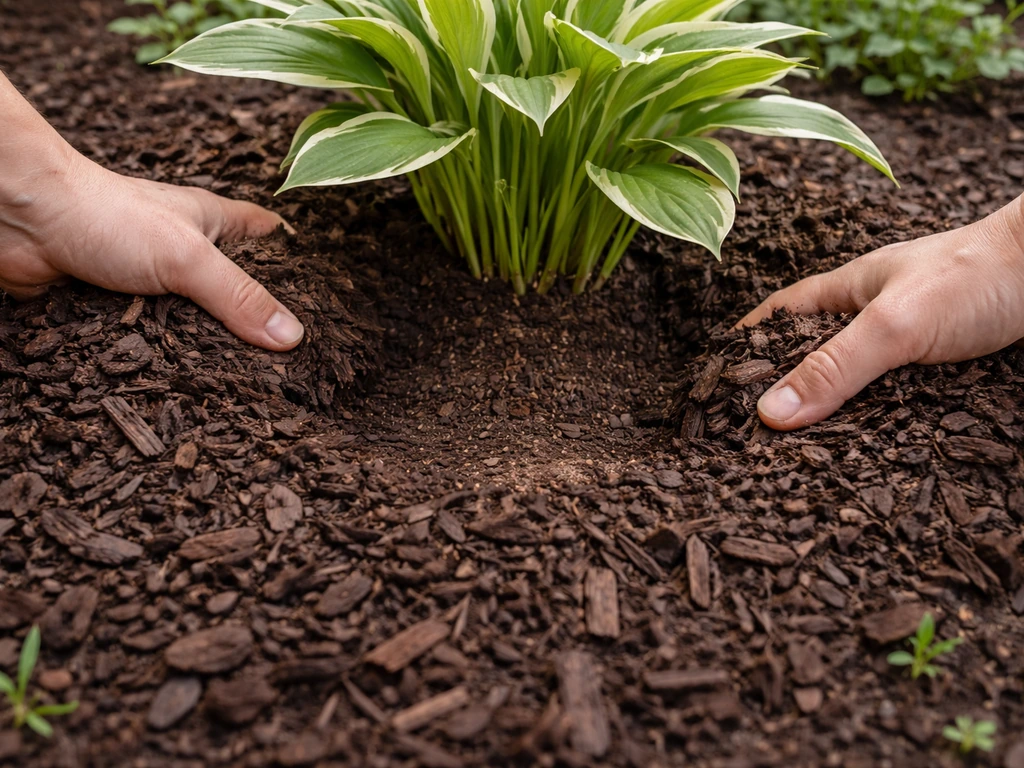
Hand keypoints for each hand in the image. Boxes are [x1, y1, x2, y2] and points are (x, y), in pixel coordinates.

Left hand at [0, 73, 302, 351]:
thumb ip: (238, 297)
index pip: (268, 234)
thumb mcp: (186, 257)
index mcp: (211, 222)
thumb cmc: (102, 213)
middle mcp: (183, 250)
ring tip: (243, 386)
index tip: (325, 295)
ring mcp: (150, 280)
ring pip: (193, 320)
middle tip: (288, 360)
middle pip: (233, 288)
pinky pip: (153, 340)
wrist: (20, 221)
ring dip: (205, 346)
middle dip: (254, 320)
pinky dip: (163, 358)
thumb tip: (291, 337)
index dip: (296, 259)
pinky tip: (182, 381)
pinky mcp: (118, 308)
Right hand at [739, 194, 1023, 430]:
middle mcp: (873, 319)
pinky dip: (880, 429)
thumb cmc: (977, 277)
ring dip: (833, 420)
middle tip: (751, 438)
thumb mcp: (893, 325)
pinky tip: (869, 454)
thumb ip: (834, 367)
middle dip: (783, 392)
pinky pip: (897, 406)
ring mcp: (909, 347)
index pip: (778, 316)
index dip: (744, 343)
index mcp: (847, 293)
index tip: (714, 379)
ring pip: (856, 388)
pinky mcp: (942, 374)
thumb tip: (769, 412)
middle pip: (812, 356)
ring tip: (800, 461)